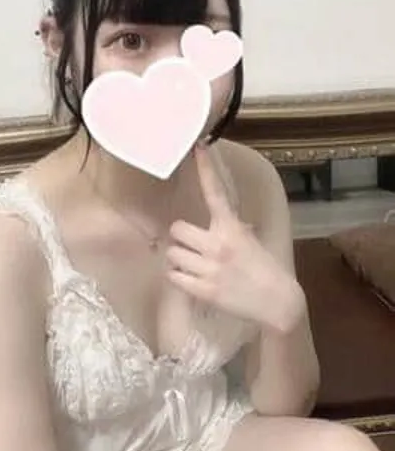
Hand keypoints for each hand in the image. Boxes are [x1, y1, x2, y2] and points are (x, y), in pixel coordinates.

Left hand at [166, 144, 304, 332]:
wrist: (278, 303)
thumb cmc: (265, 269)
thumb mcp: (250, 241)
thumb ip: (231, 228)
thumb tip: (216, 221)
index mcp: (232, 228)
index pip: (215, 192)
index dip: (205, 169)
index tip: (198, 148)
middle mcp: (218, 244)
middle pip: (177, 229)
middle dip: (181, 237)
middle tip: (190, 245)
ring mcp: (209, 268)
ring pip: (172, 254)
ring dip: (179, 258)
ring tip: (192, 265)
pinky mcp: (203, 290)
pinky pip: (173, 277)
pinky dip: (178, 277)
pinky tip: (191, 279)